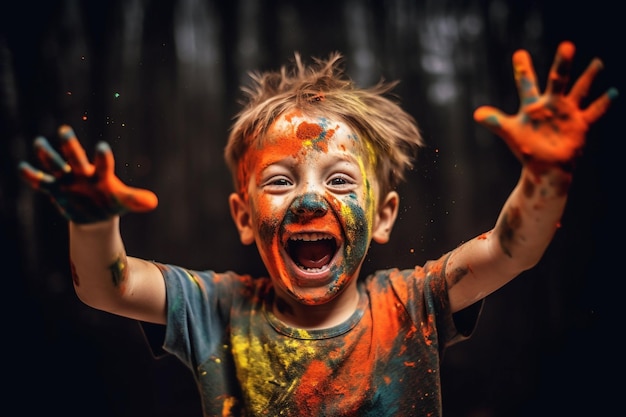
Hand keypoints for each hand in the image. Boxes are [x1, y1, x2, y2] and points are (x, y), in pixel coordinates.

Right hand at [19, 125, 157, 223]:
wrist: (96, 214)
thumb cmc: (112, 202)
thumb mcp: (123, 202)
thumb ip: (135, 199)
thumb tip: (153, 202)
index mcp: (101, 175)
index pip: (103, 164)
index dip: (102, 157)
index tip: (101, 146)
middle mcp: (83, 174)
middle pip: (75, 158)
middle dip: (70, 146)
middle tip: (64, 130)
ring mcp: (68, 180)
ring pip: (56, 165)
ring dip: (47, 156)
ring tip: (39, 143)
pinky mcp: (55, 190)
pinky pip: (41, 182)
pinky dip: (32, 176)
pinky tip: (23, 168)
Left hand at [474, 41, 617, 170]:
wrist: (545, 167)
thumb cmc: (527, 149)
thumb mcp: (510, 133)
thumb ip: (495, 121)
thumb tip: (476, 114)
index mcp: (533, 106)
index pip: (526, 84)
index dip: (523, 70)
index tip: (519, 53)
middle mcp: (552, 105)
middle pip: (557, 81)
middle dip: (562, 65)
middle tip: (567, 45)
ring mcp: (567, 113)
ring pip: (579, 91)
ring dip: (588, 78)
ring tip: (597, 63)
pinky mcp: (580, 124)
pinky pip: (594, 112)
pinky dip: (603, 103)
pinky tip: (613, 92)